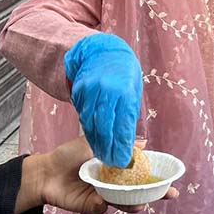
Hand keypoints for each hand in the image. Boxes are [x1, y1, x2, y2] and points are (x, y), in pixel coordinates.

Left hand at [17, 137, 179, 213]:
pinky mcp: (91, 207)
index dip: (157, 175)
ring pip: (124, 202)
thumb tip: (143, 141)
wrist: (45, 171)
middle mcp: (114, 183)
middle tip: (170, 194)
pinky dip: (105, 203)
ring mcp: (104, 196)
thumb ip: (117, 143)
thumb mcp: (93, 143)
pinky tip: (104, 199)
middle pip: (139, 191)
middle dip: (156, 194)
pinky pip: (102, 207)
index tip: (172, 177)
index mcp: (117, 168)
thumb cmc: (68, 155)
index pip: (141, 172)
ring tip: (141, 203)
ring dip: (134, 203)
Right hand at [65, 33, 142, 167]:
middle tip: (110, 163)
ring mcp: (92, 90)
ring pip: (91, 123)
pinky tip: (91, 138)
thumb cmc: (123, 74)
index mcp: (125, 94)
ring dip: (96, 141)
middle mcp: (109, 92)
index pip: (123, 126)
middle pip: (105, 128)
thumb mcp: (133, 93)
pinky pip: (82, 113)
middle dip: (107, 149)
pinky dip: (87, 127)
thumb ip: (129, 116)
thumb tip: (134, 142)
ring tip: (100, 155)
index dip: (122, 146)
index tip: (122, 161)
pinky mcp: (80, 90)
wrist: (102, 50)